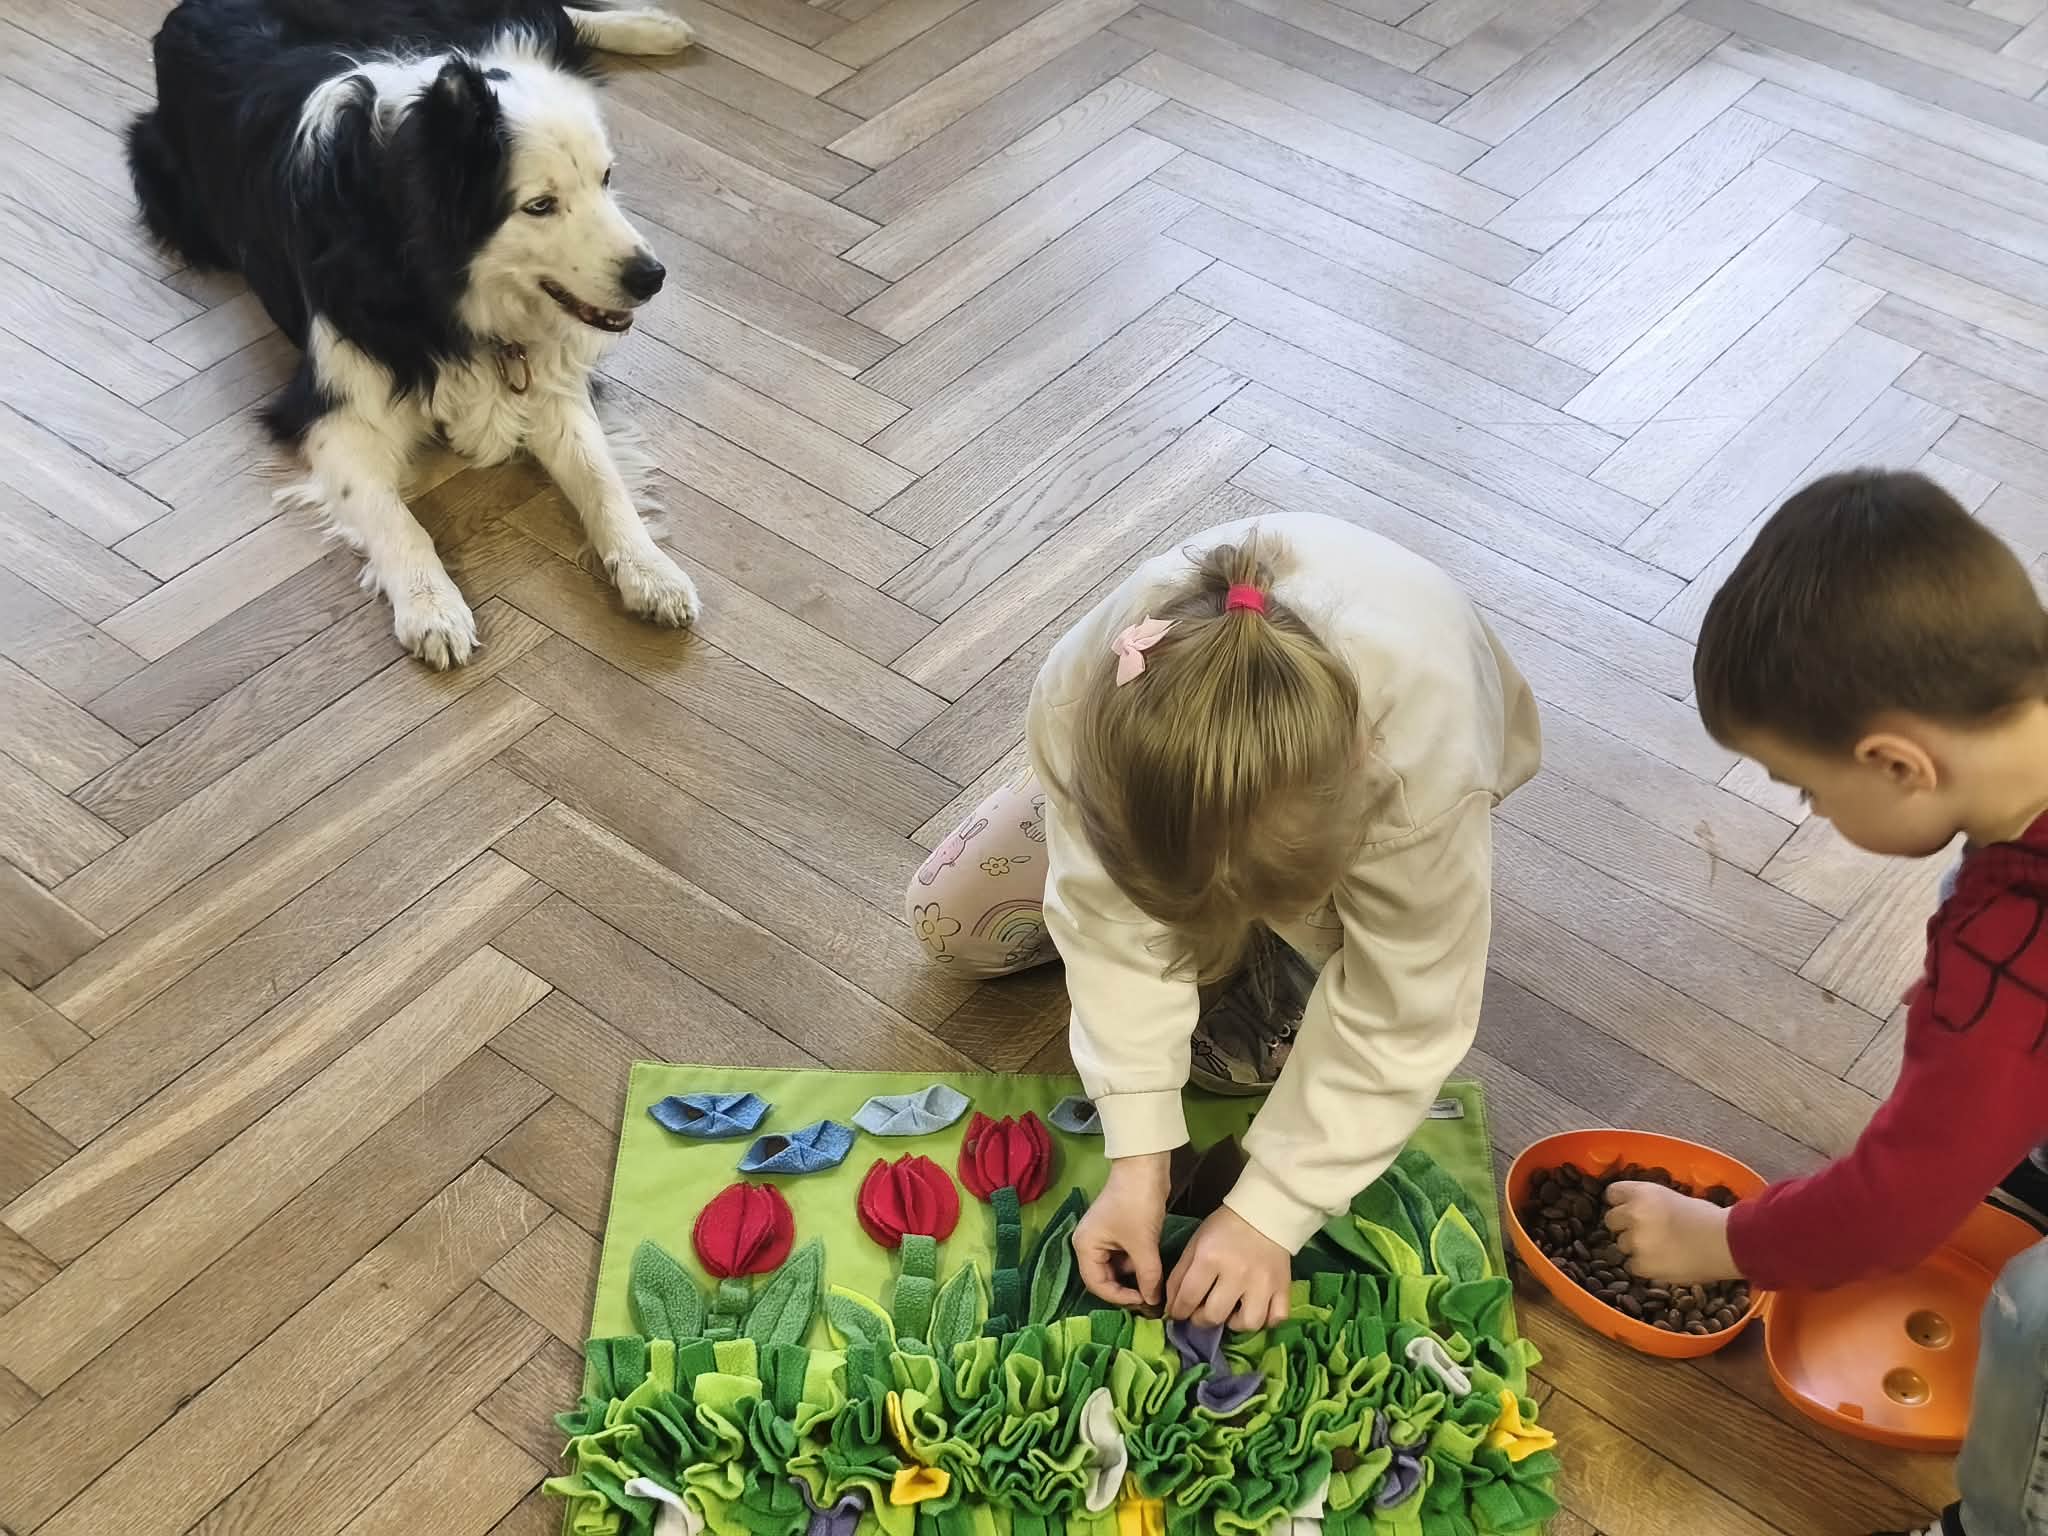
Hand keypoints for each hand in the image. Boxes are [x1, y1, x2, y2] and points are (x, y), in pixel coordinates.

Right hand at [1073, 1153, 1168, 1307]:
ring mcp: (1103, 1238)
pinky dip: (1137, 1265)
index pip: (1097, 1284)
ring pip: (1117, 1269)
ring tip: (1154, 1286)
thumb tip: (1154, 1303)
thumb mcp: (1143, 1243)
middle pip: (1104, 1278)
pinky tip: (1153, 1270)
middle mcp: (1089, 1244)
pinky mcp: (1118, 1232)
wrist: (1145, 1167)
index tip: (1144, 1301)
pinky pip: (1124, 1257)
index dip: (1119, 1297)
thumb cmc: (1137, 1204)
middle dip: (1126, 1289)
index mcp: (1085, 1246)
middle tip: (1150, 1299)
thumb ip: (1147, 1276)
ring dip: (1134, 1277)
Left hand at [1166, 1205, 1291, 1330]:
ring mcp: (1263, 1283)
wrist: (1262, 1213)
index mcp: (1210, 1258)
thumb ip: (1179, 1276)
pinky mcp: (1283, 1287)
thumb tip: (1172, 1308)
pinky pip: (1277, 1318)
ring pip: (1248, 1324)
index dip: (1178, 1311)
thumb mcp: (1195, 1245)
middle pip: (1215, 1315)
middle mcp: (1237, 1273)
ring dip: (1235, 1324)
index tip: (1178, 1313)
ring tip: (1230, 1312)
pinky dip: (1266, 1321)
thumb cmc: (1223, 1229)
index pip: (1188, 1298)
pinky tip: (1254, 1310)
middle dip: (1202, 1319)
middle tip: (1202, 1312)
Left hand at [1605, 1182, 1741, 1283]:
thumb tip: (1635, 1208)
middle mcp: (1634, 1214)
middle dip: (1624, 1226)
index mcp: (1642, 1192)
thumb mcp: (1674, 1197)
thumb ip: (1649, 1202)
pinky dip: (1645, 1266)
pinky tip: (1663, 1262)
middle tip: (1644, 1232)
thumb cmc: (1708, 1218)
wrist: (1726, 1243)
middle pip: (1611, 1220)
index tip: (1627, 1208)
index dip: (1620, 1202)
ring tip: (1660, 1249)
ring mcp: (1636, 1241)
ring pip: (1622, 1245)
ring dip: (1636, 1248)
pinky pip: (1633, 1266)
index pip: (1612, 1193)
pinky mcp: (1643, 1265)